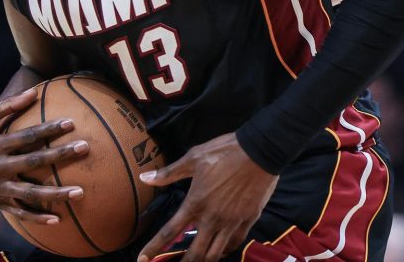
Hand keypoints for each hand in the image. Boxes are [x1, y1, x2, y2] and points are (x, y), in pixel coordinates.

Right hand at [0, 89, 89, 223]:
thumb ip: (8, 105)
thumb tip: (35, 92)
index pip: (27, 136)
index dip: (49, 129)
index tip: (71, 122)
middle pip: (34, 162)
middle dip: (61, 155)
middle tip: (85, 148)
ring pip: (30, 193)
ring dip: (56, 193)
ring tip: (80, 192)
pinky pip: (19, 212)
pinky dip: (37, 217)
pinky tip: (57, 219)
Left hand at [137, 133, 277, 261]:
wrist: (260, 152)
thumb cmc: (223, 152)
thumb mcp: (193, 158)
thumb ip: (168, 173)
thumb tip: (144, 179)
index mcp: (195, 202)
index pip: (170, 231)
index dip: (154, 247)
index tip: (142, 259)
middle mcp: (212, 218)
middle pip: (195, 253)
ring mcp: (231, 222)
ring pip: (215, 254)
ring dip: (203, 260)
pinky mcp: (248, 221)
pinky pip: (234, 244)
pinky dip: (223, 251)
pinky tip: (218, 251)